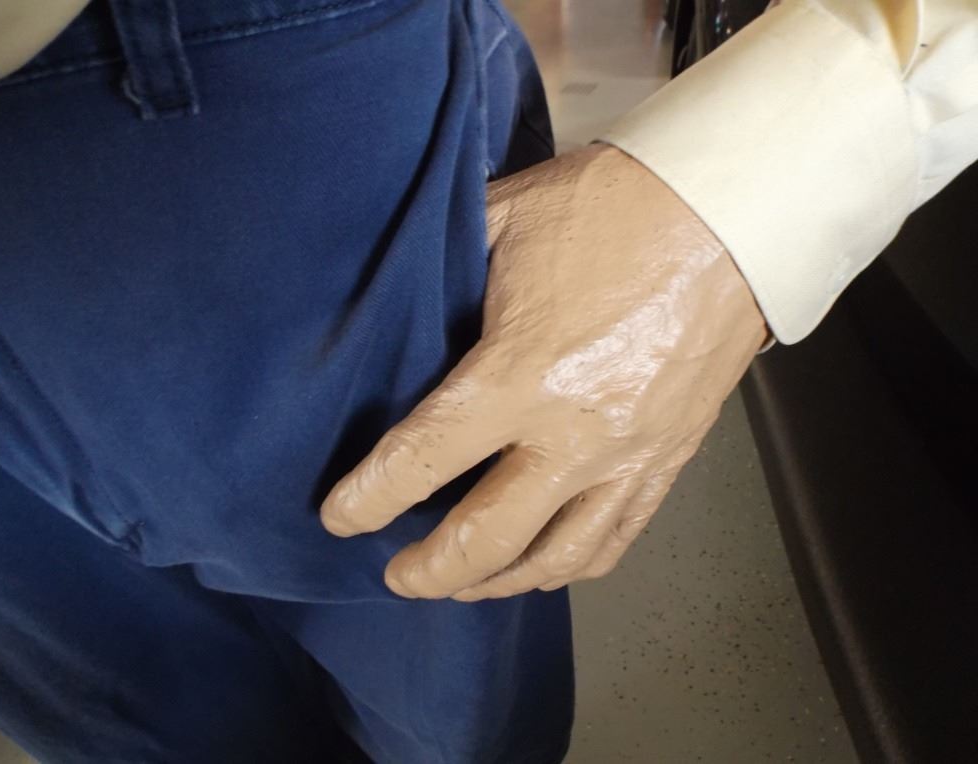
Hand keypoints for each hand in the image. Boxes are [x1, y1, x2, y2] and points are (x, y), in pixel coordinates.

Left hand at [321, 144, 767, 599]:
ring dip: (496, 583)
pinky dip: (568, 563)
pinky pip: (616, 538)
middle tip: (396, 574)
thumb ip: (444, 268)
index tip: (341, 517)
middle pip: (488, 540)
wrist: (731, 212)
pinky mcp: (670, 457)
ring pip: (556, 558)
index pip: (423, 459)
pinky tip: (541, 562)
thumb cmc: (616, 207)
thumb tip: (397, 295)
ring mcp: (630, 455)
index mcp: (522, 373)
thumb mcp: (504, 219)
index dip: (369, 497)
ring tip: (460, 584)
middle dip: (428, 570)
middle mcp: (576, 434)